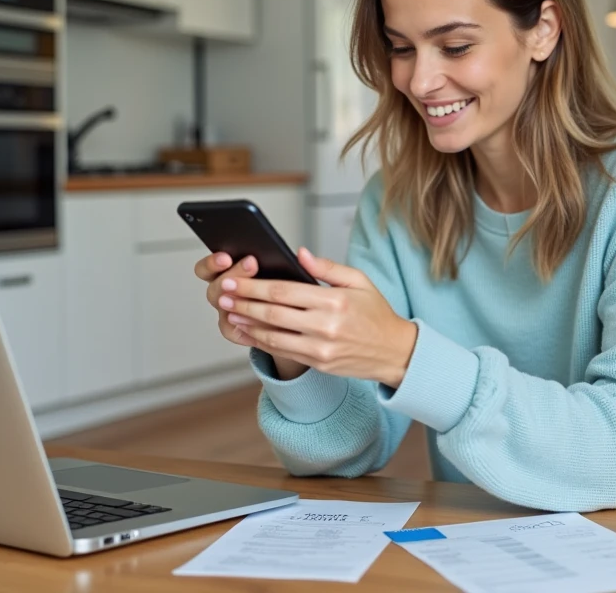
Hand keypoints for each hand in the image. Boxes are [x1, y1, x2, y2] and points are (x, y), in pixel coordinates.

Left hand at [215, 248, 417, 387]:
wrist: (395, 352)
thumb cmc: (377, 314)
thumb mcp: (359, 281)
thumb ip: (327, 267)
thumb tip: (299, 253)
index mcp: (334, 301)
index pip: (284, 292)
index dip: (254, 286)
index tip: (234, 280)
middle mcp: (325, 326)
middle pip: (272, 313)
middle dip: (242, 303)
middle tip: (221, 294)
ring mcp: (320, 348)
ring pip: (272, 336)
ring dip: (246, 324)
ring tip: (229, 312)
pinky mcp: (318, 363)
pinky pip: (283, 352)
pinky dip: (260, 342)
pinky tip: (248, 332)